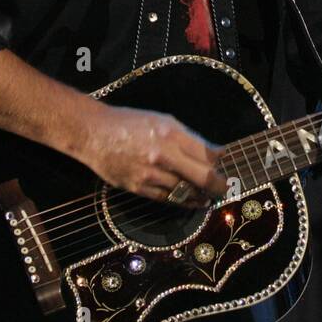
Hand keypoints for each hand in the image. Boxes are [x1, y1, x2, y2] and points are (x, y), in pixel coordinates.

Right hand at [77, 102, 227, 206]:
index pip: (206, 154)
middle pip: (202, 177)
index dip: (221, 163)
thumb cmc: (130, 122)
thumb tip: (211, 153)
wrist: (94, 133)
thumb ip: (186, 137)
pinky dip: (183, 202)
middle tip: (225, 189)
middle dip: (218, 186)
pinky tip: (192, 202)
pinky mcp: (138, 188)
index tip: (227, 165)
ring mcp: (150, 174)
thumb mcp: (162, 120)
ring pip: (185, 192)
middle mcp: (163, 155)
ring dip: (201, 197)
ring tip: (210, 197)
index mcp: (171, 134)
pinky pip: (167, 200)